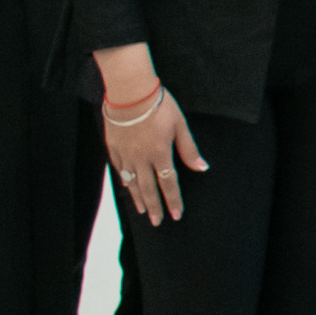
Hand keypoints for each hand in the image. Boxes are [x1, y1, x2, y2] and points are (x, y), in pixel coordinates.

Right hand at [103, 80, 207, 223]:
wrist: (130, 92)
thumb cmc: (160, 105)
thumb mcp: (180, 125)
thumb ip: (189, 149)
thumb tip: (202, 167)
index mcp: (160, 154)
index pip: (169, 184)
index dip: (173, 200)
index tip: (176, 215)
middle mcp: (141, 158)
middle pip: (148, 188)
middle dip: (154, 207)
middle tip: (157, 222)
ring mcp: (125, 154)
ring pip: (132, 183)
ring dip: (138, 198)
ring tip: (142, 210)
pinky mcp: (113, 147)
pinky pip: (119, 170)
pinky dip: (124, 182)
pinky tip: (128, 188)